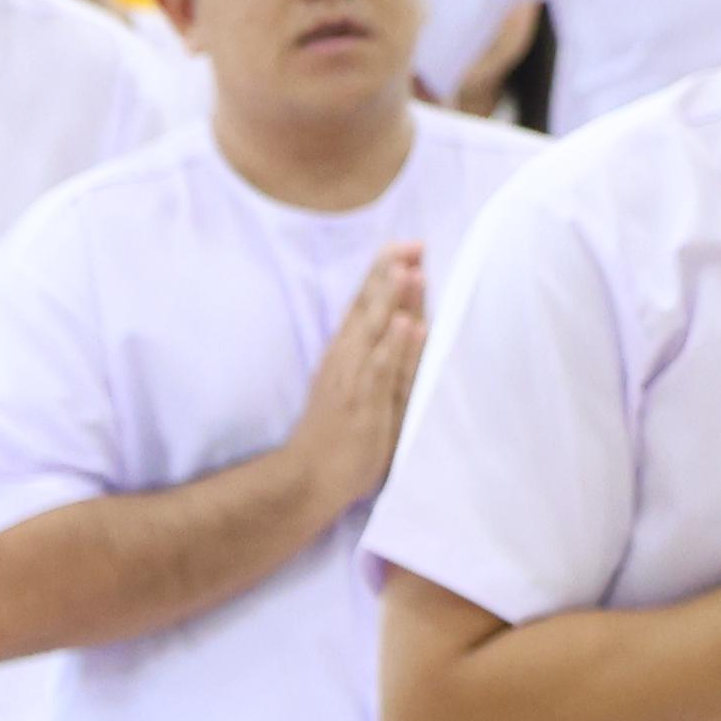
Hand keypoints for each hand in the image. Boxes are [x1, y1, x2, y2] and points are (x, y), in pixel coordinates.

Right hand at [285, 248, 428, 512]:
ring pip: (375, 331)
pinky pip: (381, 370)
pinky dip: (394, 346)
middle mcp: (346, 359)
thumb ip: (386, 358)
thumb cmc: (337, 436)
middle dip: (390, 274)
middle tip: (412, 243)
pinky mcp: (362, 404)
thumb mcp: (362, 389)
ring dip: (392, 300)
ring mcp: (353, 380)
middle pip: (369, 308)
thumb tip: (412, 323)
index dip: (383, 273)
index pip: (363, 304)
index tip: (405, 246)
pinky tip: (406, 323)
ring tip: (410, 270)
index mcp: (344, 353)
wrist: (307, 477)